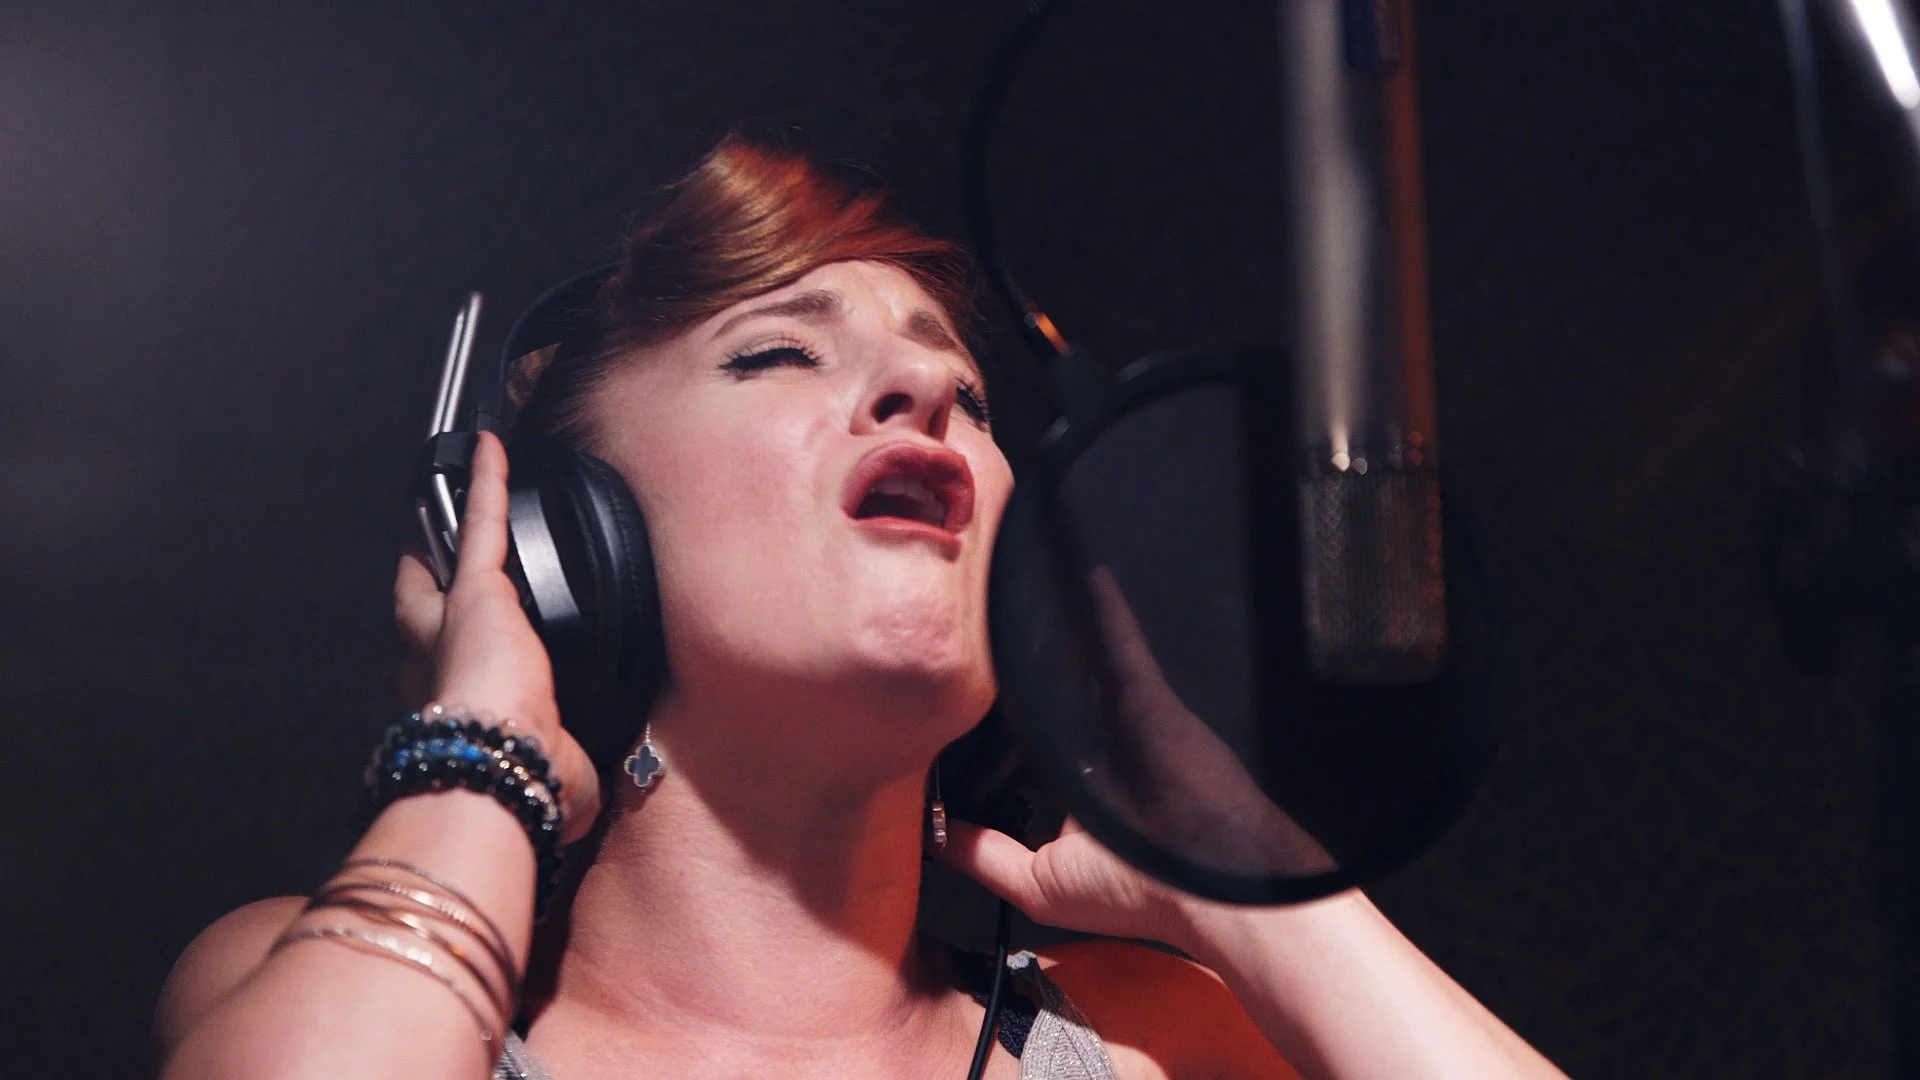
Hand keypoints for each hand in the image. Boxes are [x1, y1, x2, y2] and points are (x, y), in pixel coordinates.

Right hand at [394, 431, 602, 843]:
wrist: (495, 765)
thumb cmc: (518, 788)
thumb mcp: (557, 792)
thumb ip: (568, 785)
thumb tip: (581, 806)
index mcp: (455, 720)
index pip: (442, 682)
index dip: (441, 666)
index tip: (450, 664)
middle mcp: (438, 668)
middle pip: (419, 615)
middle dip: (419, 588)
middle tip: (422, 559)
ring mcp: (452, 624)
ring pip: (439, 567)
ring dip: (446, 529)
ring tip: (448, 487)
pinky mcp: (479, 589)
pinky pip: (484, 522)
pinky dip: (487, 483)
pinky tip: (491, 446)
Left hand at [940, 568, 1333, 946]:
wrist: (1212, 890)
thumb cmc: (1140, 893)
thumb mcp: (1038, 884)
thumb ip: (984, 854)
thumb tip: (932, 835)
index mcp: (1073, 782)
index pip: (1021, 734)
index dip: (986, 711)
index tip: (941, 683)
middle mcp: (1097, 741)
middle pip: (1046, 686)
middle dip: (1012, 655)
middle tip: (963, 611)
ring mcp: (1123, 713)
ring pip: (1074, 658)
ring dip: (1049, 623)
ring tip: (1007, 572)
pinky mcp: (1145, 695)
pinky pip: (1116, 642)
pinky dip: (1100, 606)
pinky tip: (1077, 565)